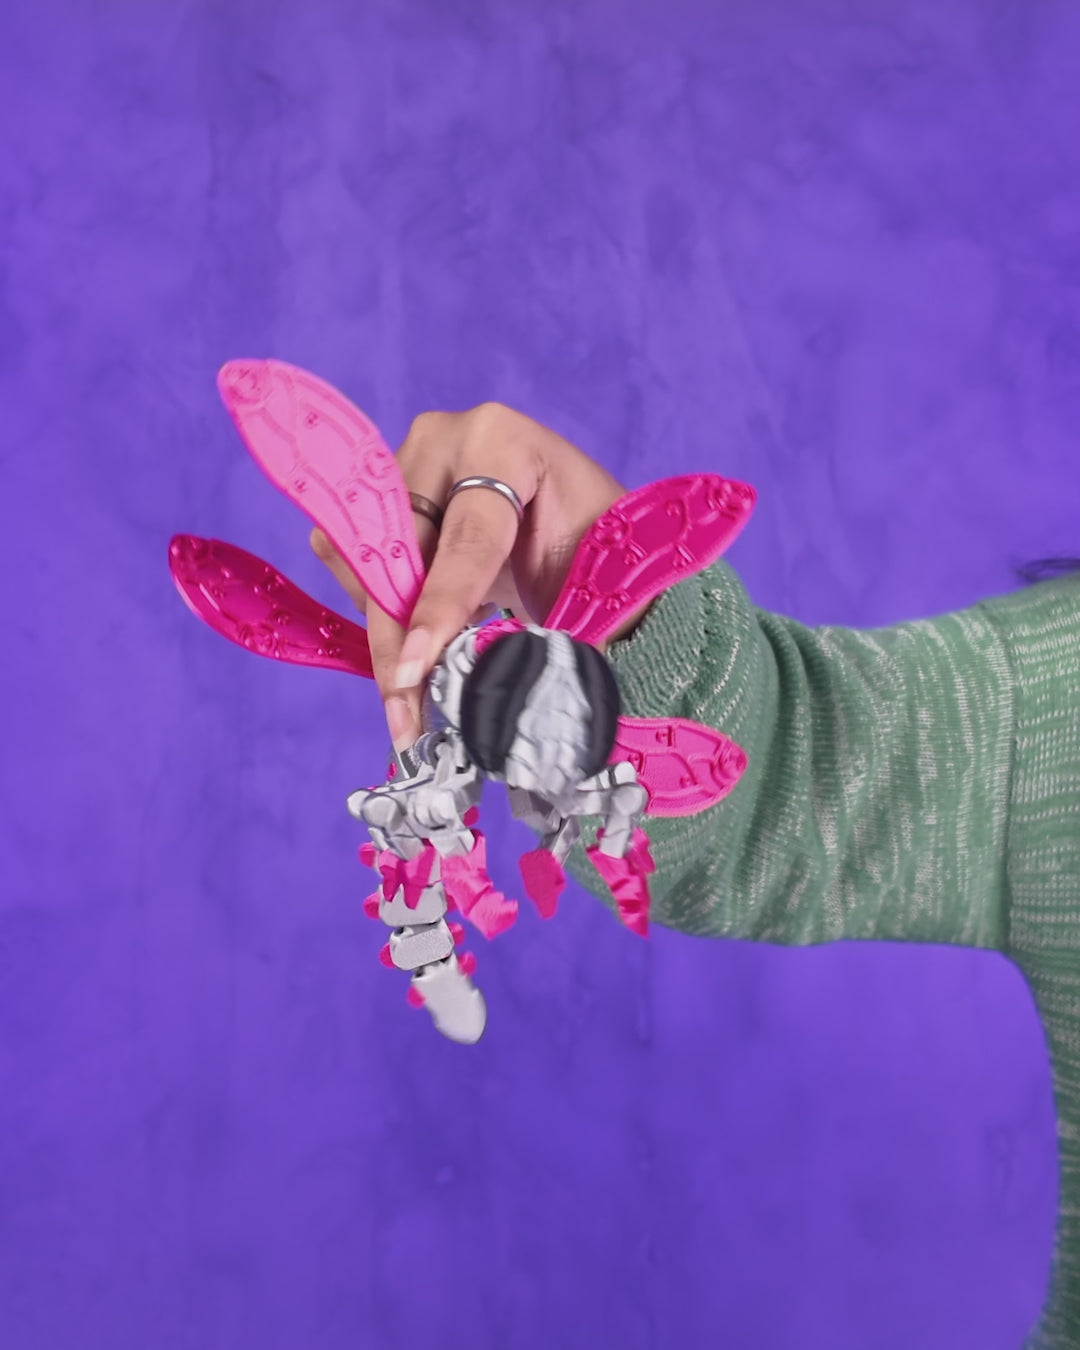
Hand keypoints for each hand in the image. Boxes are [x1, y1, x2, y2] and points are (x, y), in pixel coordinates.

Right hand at [310, 401, 647, 750]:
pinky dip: (382, 610)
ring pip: (362, 556)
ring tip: (422, 681)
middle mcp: (443, 440)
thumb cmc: (597, 552)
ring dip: (385, 625)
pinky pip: (355, 560)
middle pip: (395, 548)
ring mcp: (407, 464)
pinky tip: (419, 640)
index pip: (464, 542)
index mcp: (502, 443)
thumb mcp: (583, 582)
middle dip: (397, 635)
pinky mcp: (387, 497)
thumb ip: (538, 630)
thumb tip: (497, 693)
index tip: (415, 672)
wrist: (585, 533)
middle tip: (405, 712)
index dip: (438, 611)